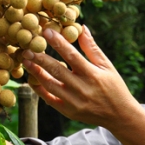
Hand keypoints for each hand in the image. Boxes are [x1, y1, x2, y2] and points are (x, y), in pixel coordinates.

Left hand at [22, 26, 138, 129]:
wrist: (119, 115)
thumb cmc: (114, 86)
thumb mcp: (107, 65)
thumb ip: (92, 48)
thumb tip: (82, 28)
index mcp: (92, 75)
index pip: (72, 56)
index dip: (58, 43)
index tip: (46, 32)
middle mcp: (82, 89)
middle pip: (57, 70)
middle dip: (40, 58)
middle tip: (27, 48)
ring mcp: (74, 102)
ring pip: (50, 85)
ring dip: (36, 72)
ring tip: (26, 60)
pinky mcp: (68, 112)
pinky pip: (49, 99)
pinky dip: (39, 89)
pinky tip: (32, 79)